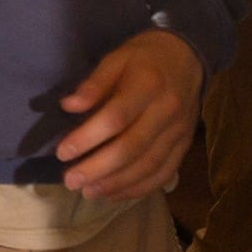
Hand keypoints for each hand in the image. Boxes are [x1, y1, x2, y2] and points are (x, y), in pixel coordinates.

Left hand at [56, 28, 204, 199]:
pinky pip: (164, 172)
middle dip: (98, 168)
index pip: (115, 117)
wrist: (189, 57)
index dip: (87, 137)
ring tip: (88, 192)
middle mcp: (167, 111)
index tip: (62, 152)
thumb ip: (94, 83)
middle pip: (131, 147)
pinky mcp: (184, 145)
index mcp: (148, 85)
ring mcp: (179, 132)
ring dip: (116, 183)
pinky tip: (115, 194)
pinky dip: (139, 188)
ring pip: (148, 165)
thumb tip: (68, 106)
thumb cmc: (144, 58)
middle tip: (70, 181)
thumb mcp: (116, 58)